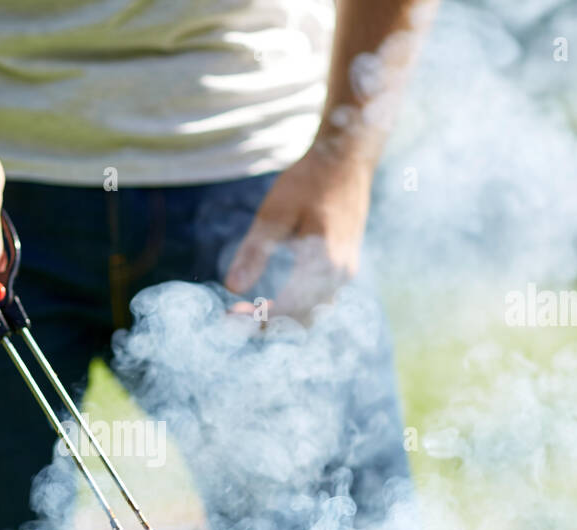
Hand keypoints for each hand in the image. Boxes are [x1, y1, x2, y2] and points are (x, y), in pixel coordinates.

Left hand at [224, 148, 374, 314]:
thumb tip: (232, 288)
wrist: (346, 158)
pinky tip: (273, 299)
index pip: (289, 308)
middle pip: (303, 319)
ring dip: (284, 318)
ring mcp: (346, 270)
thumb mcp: (274, 213)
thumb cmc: (309, 181)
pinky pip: (321, 299)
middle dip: (269, 324)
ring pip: (314, 312)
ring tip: (252, 310)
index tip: (230, 316)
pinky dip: (297, 307)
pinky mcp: (345, 265)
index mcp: (323, 261)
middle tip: (237, 317)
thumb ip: (254, 252)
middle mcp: (340, 272)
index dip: (258, 318)